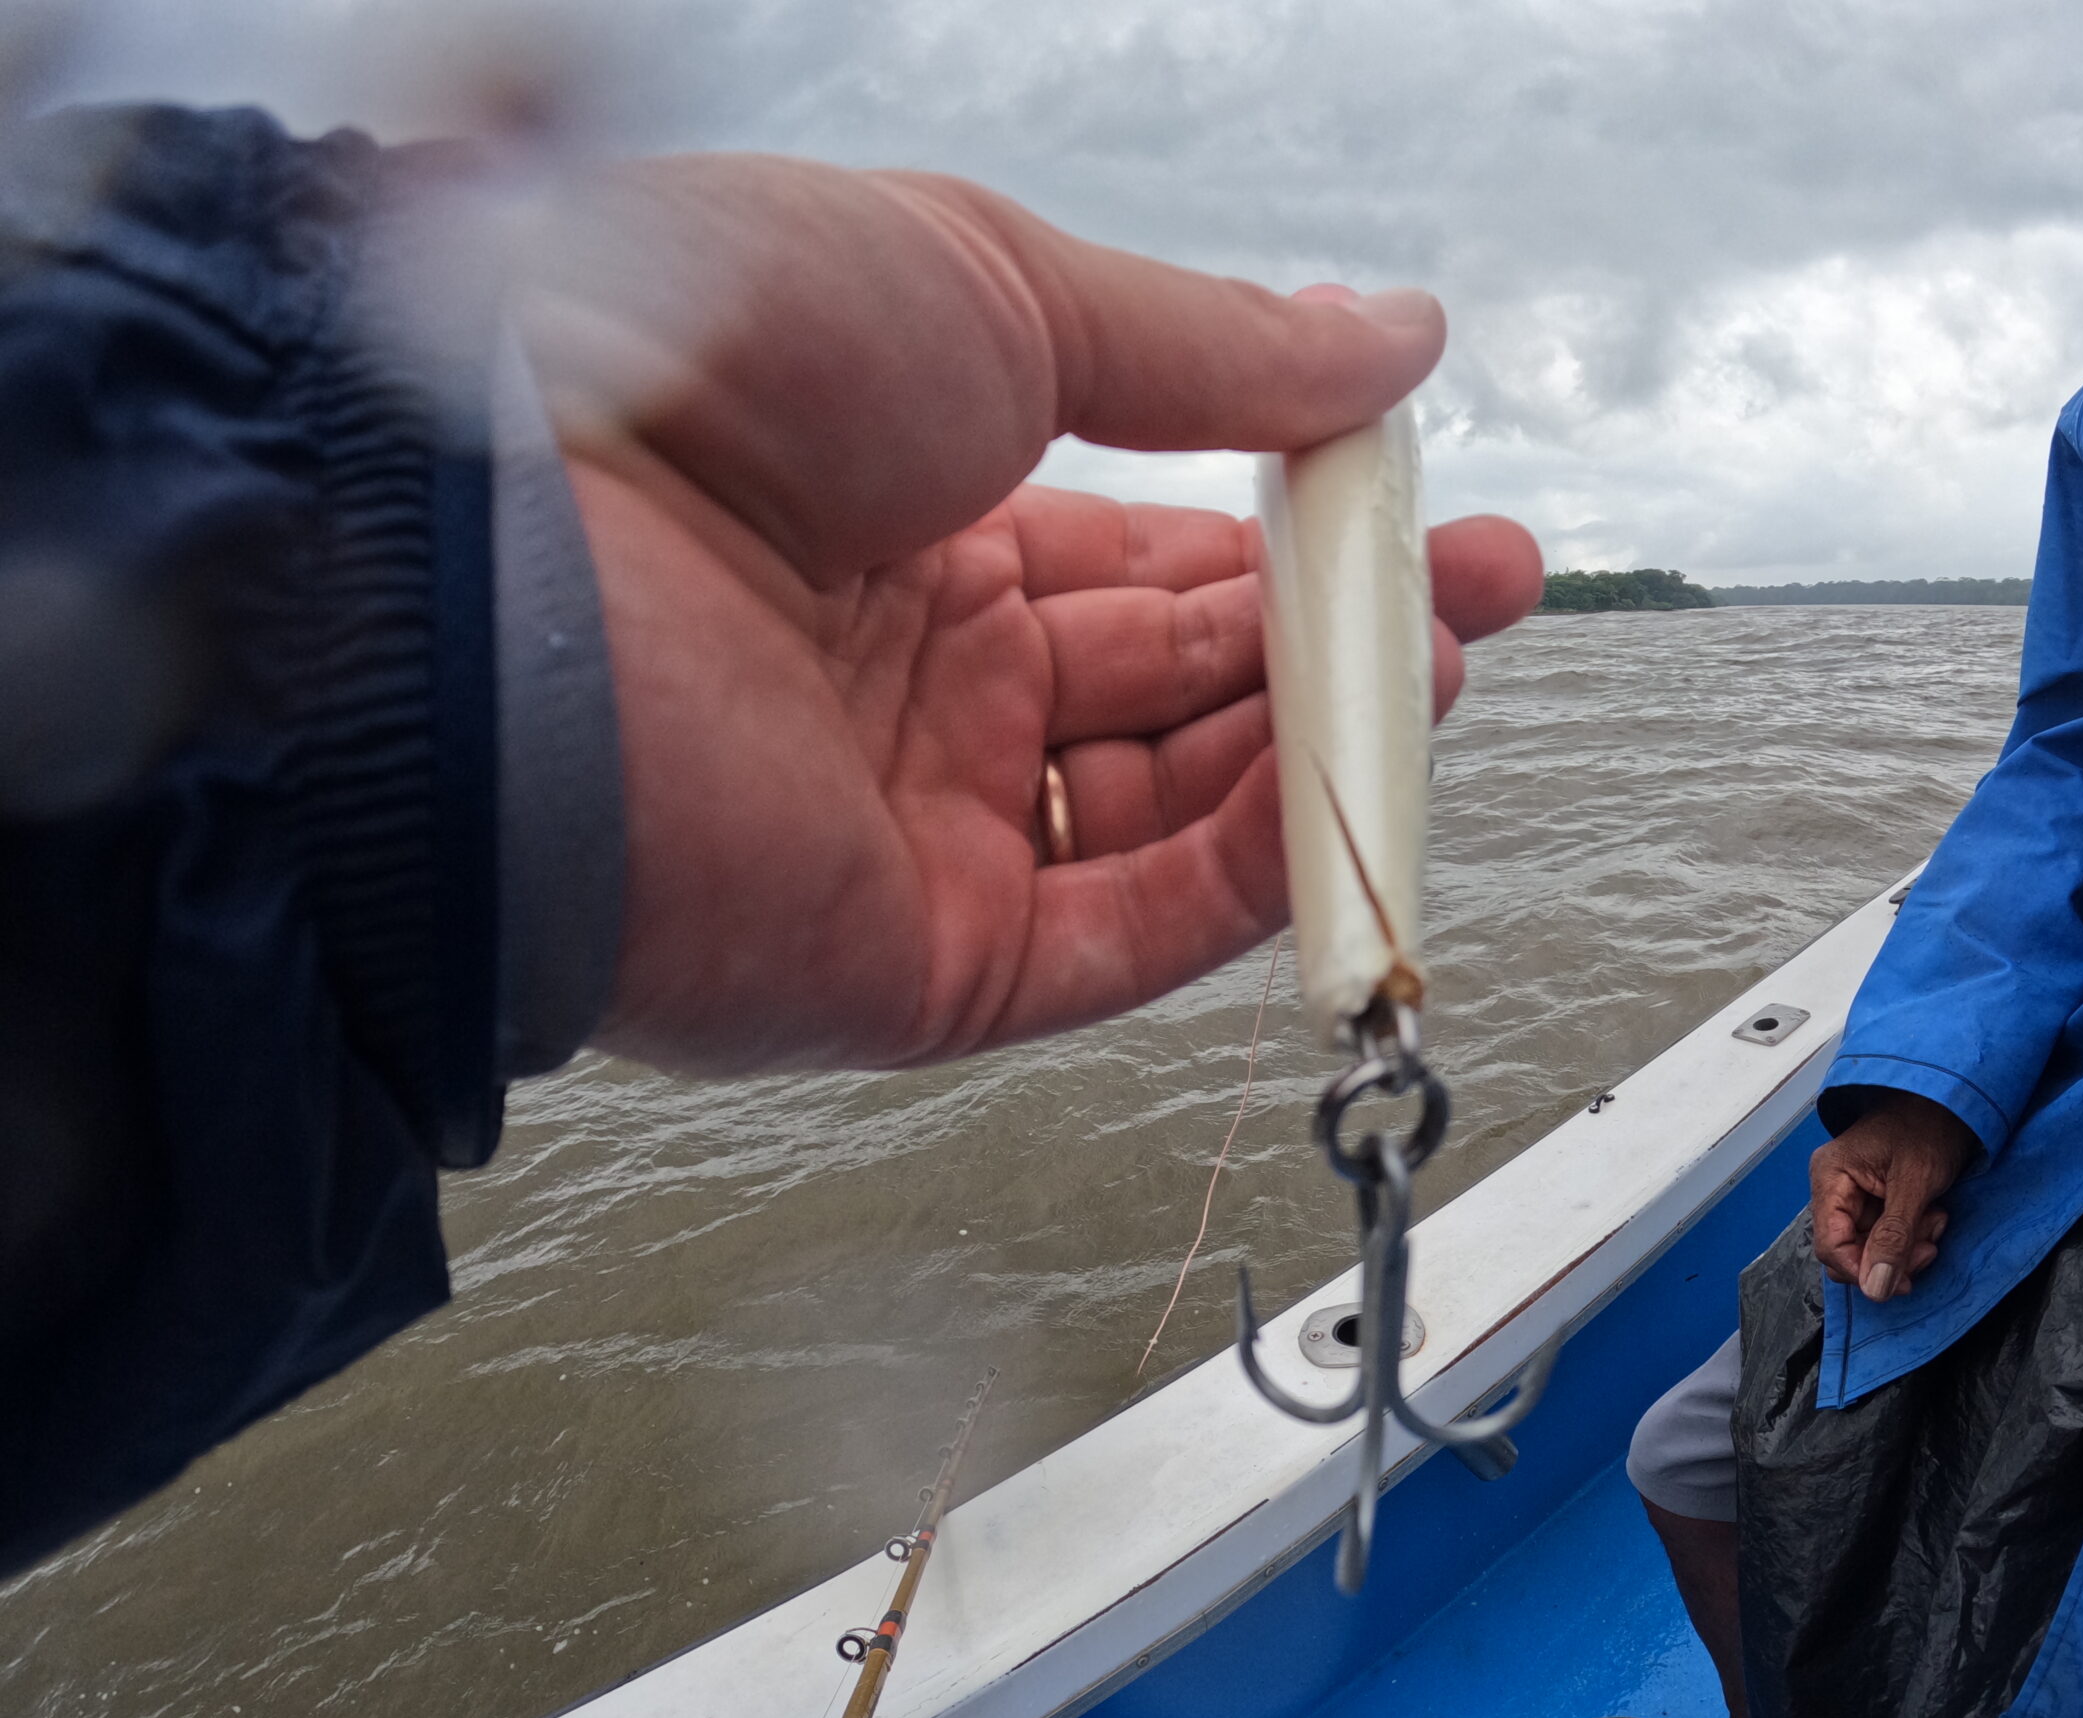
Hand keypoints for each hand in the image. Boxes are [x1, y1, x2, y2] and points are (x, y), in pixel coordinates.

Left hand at [520, 159, 1541, 1073]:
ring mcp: (913, 827)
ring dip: (1314, 751)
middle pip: (1176, 686)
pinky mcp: (912, 965)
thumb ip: (1207, 352)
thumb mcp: (991, 291)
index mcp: (907, 516)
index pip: (1148, 555)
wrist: (508, 550)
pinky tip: (1351, 794)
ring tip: (1435, 669)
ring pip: (1167, 813)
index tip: (1424, 505)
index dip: (1296, 534)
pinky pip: (1120, 931)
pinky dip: (1249, 874)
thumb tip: (1389, 338)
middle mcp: (911, 681)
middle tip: (1477, 590)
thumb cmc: (705, 365)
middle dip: (1338, 639)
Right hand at [1808, 1092, 1979, 1301]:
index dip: (1861, 1270)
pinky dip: (1912, 1235)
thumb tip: (1874, 1289)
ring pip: (1871, 1247)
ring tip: (1935, 1222)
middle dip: (1891, 1257)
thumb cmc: (1929, 1127)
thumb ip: (1893, 1237)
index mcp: (1830, 1177)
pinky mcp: (1875, 1200)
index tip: (1899, 1282)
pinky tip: (1931, 1216)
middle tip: (1928, 1246)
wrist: (1951, 1102)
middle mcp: (1834, 1189)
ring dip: (1907, 1246)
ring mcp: (1854, 1195)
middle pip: (1850, 1250)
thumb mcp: (1915, 1183)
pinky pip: (1886, 1236)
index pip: (1830, 1245)